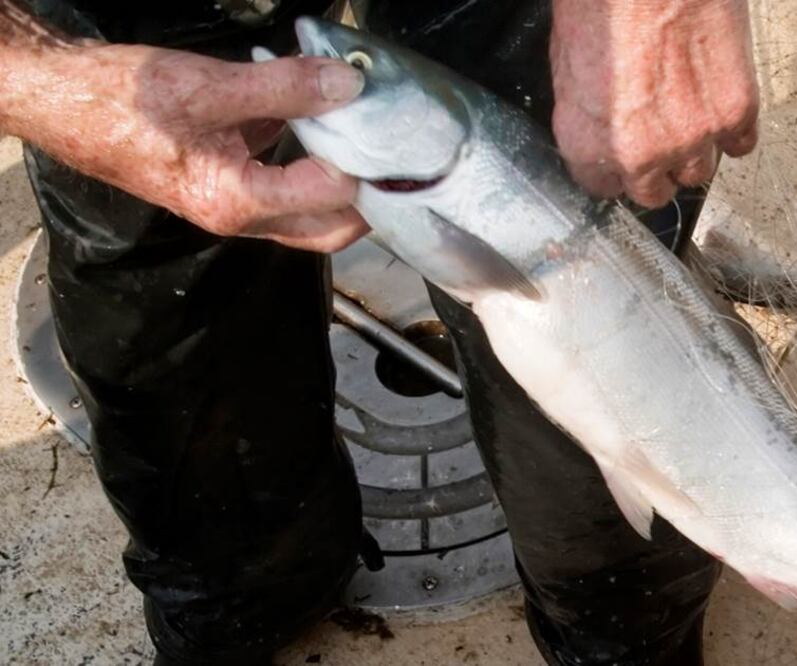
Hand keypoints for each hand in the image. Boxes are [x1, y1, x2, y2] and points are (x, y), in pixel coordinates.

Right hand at [1, 38, 368, 251]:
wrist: (64, 102)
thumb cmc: (120, 100)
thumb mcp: (210, 86)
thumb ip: (285, 87)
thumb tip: (346, 84)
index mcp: (236, 201)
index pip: (329, 197)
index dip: (362, 161)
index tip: (379, 122)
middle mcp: (239, 216)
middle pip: (328, 228)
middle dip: (365, 197)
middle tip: (389, 153)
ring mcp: (233, 204)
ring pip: (308, 211)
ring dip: (338, 179)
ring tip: (359, 134)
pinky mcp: (226, 184)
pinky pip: (282, 182)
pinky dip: (307, 158)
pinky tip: (314, 118)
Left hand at [550, 0, 758, 207]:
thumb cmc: (605, 2)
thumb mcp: (567, 62)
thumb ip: (585, 111)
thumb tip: (600, 126)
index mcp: (588, 143)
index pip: (602, 189)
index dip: (614, 170)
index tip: (621, 158)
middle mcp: (639, 154)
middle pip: (653, 193)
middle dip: (655, 169)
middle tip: (659, 134)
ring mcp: (691, 138)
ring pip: (698, 174)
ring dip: (694, 151)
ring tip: (690, 112)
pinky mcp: (734, 113)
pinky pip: (740, 146)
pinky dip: (733, 132)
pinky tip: (719, 105)